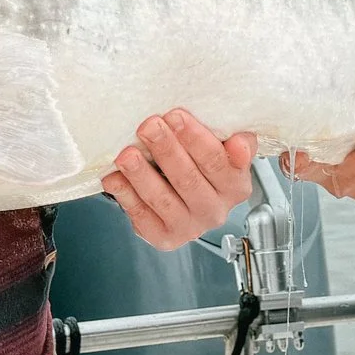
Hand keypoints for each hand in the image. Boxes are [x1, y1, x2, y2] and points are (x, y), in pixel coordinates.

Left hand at [99, 110, 256, 250]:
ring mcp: (189, 227)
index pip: (217, 161)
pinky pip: (142, 216)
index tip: (176, 116)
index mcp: (236, 186)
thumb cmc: (202, 165)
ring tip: (127, 154)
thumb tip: (240, 142)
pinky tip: (115, 178)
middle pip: (188, 179)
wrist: (185, 197)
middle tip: (148, 126)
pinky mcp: (163, 238)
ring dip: (142, 174)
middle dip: (166, 149)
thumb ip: (236, 143)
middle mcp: (215, 211)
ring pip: (163, 199)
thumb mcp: (224, 149)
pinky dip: (126, 195)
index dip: (195, 138)